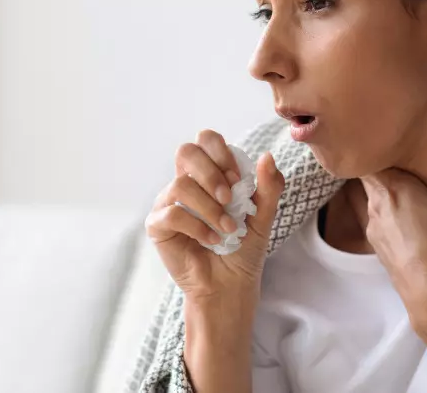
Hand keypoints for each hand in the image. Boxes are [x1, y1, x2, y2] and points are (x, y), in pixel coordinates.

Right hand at [145, 129, 284, 302]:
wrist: (231, 284)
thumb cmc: (244, 248)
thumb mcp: (263, 216)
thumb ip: (269, 187)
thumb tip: (267, 156)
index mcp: (209, 174)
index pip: (206, 141)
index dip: (222, 153)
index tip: (239, 180)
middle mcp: (185, 183)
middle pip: (186, 151)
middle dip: (211, 173)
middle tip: (229, 198)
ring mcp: (168, 203)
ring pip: (180, 185)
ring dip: (209, 208)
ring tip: (227, 229)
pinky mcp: (157, 226)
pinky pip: (171, 214)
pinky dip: (197, 227)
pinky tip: (211, 240)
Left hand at [356, 145, 426, 335]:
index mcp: (391, 188)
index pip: (368, 158)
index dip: (373, 148)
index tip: (384, 141)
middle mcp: (374, 204)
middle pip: (367, 176)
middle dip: (380, 168)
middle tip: (396, 160)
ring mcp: (372, 225)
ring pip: (369, 197)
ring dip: (382, 191)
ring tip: (402, 187)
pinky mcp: (374, 243)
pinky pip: (374, 217)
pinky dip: (383, 211)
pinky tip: (403, 216)